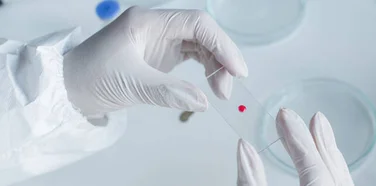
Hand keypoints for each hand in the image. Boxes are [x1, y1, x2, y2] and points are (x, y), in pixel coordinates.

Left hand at [64, 7, 246, 115]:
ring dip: (216, 66)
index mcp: (148, 22)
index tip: (236, 70)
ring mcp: (161, 39)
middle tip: (229, 88)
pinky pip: (194, 56)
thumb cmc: (90, 77)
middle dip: (222, 58)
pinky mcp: (162, 54)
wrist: (67, 87)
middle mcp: (158, 25)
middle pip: (203, 33)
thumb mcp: (130, 84)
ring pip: (202, 45)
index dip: (222, 44)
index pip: (197, 23)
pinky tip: (212, 85)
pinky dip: (206, 70)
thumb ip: (169, 92)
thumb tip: (204, 103)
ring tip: (222, 92)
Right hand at [236, 108, 354, 185]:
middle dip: (312, 139)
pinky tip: (325, 158)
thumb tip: (244, 148)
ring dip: (326, 152)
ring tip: (315, 128)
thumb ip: (250, 181)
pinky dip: (332, 169)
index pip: (312, 166)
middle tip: (292, 117)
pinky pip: (341, 184)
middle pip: (330, 168)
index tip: (283, 116)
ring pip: (342, 177)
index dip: (297, 138)